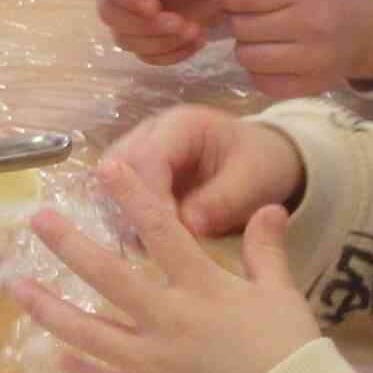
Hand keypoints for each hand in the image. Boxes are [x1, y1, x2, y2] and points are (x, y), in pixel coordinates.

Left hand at [14, 158, 320, 372]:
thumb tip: (268, 207)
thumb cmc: (291, 354)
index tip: (106, 168)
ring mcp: (152, 364)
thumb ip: (266, 251)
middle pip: (108, 277)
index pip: (162, 232)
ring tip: (17, 286)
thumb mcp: (283, 296)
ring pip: (88, 332)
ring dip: (48, 307)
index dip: (134, 197)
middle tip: (37, 220)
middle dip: (68, 245)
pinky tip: (59, 359)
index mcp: (203, 290)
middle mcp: (168, 321)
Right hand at [97, 0, 238, 64]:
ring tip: (195, 31)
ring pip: (125, 40)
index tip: (155, 8)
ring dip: (160, 43)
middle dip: (144, 25)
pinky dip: (172, 55)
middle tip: (180, 23)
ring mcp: (128, 16)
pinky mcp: (145, 37)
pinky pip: (147, 56)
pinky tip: (197, 41)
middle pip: (110, 14)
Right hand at [98, 106, 307, 238]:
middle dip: (127, 204)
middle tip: (144, 243)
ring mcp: (140, 151)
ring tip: (140, 247)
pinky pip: (116, 195)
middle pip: (118, 165)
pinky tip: (138, 244)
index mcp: (182, 125)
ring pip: (109, 180)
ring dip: (119, 213)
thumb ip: (222, 201)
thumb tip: (188, 226)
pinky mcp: (137, 174)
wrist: (264, 160)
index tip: (163, 231)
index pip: (149, 156)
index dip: (150, 194)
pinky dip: (123, 218)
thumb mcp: (254, 181)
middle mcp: (152, 132)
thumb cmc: (262, 165)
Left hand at [221, 0, 372, 97]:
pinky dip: (259, 72)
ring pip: (247, 58)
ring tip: (263, 38)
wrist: (367, 31)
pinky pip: (261, 83)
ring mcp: (313, 60)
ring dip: (247, 47)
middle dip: (239, 21)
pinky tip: (273, 58)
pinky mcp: (311, 86)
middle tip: (254, 18)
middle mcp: (312, 25)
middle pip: (241, 28)